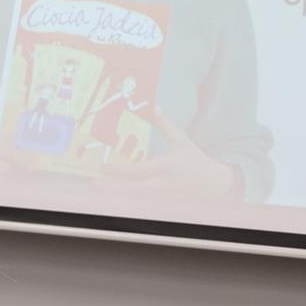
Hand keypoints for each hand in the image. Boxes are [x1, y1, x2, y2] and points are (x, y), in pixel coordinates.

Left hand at [94, 111, 236, 199]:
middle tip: (95, 180)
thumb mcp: (181, 140)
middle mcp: (161, 183)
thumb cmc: (194, 160)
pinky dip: (125, 192)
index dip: (119, 170)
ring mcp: (159, 193)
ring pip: (133, 194)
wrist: (210, 184)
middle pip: (132, 188)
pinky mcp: (158, 198)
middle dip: (112, 186)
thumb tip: (154, 107)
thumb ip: (165, 125)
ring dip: (115, 190)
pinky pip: (138, 195)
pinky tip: (112, 187)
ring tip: (98, 184)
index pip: (138, 170)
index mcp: (166, 167)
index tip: (104, 166)